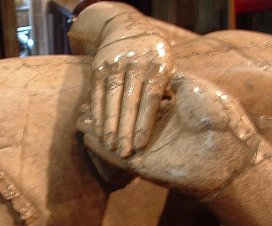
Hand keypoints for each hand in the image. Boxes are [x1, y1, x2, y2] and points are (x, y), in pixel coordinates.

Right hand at [83, 73, 265, 198]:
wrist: (226, 151)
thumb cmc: (217, 117)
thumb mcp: (196, 88)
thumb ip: (177, 82)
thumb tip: (167, 75)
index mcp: (170, 113)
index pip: (138, 105)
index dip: (120, 99)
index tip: (105, 89)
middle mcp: (156, 131)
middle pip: (122, 122)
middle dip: (103, 116)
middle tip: (83, 108)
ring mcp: (148, 149)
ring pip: (115, 138)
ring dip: (97, 130)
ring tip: (79, 120)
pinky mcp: (143, 165)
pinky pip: (116, 156)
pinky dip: (100, 147)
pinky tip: (86, 137)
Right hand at [89, 33, 172, 157]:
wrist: (128, 29)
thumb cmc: (155, 58)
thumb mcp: (170, 67)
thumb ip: (174, 89)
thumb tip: (174, 117)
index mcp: (157, 68)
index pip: (150, 99)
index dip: (144, 123)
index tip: (140, 144)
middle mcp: (135, 65)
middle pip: (129, 102)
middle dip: (125, 129)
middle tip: (123, 152)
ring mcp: (114, 66)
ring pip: (111, 99)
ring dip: (109, 125)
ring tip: (110, 146)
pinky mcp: (98, 69)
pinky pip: (97, 95)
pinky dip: (97, 115)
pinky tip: (98, 132)